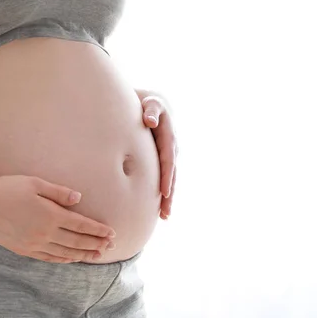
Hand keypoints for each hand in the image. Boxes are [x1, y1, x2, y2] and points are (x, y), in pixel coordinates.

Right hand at [0, 175, 117, 262]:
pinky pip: (48, 257)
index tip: (111, 232)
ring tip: (97, 255)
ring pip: (64, 252)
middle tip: (111, 245)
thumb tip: (78, 199)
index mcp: (49, 214)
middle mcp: (44, 232)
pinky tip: (70, 258)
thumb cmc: (5, 189)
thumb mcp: (34, 183)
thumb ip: (58, 192)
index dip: (97, 229)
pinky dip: (63, 259)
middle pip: (76, 241)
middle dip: (96, 243)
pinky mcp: (23, 249)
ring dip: (83, 254)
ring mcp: (33, 244)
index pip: (80, 225)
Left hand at [137, 91, 177, 219]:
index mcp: (168, 134)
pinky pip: (165, 175)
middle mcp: (171, 146)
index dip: (166, 176)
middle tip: (166, 212)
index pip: (167, 159)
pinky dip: (164, 191)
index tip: (164, 192)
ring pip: (170, 178)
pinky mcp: (163, 157)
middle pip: (171, 174)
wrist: (150, 101)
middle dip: (169, 194)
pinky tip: (160, 208)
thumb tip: (150, 121)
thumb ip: (150, 110)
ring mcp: (168, 152)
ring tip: (165, 216)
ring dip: (168, 197)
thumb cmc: (145, 101)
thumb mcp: (148, 101)